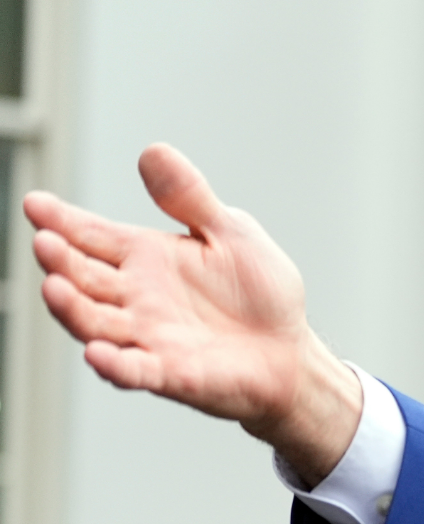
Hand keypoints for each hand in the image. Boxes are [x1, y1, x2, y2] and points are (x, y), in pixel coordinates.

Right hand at [25, 143, 360, 485]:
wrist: (289, 351)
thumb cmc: (259, 292)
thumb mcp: (230, 232)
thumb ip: (189, 198)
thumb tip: (154, 150)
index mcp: (145, 257)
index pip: (91, 234)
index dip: (60, 220)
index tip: (34, 204)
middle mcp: (135, 297)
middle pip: (83, 277)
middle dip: (60, 261)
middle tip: (45, 241)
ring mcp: (147, 336)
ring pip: (95, 322)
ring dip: (72, 308)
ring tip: (54, 287)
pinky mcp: (169, 372)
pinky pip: (133, 369)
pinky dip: (113, 363)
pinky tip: (97, 353)